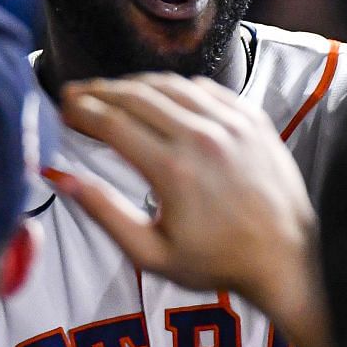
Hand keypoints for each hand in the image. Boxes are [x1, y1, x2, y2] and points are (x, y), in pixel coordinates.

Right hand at [53, 75, 317, 321]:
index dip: (81, 110)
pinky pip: (204, 88)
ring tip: (111, 94)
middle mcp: (201, 136)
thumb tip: (62, 177)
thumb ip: (104, 212)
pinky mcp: (251, 117)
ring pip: (169, 85)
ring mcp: (230, 122)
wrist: (284, 257)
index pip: (112, 122)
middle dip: (99, 91)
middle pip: (136, 95)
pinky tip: (160, 97)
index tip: (61, 108)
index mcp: (172, 169)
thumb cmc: (217, 262)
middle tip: (75, 94)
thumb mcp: (151, 252)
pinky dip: (174, 88)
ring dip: (134, 85)